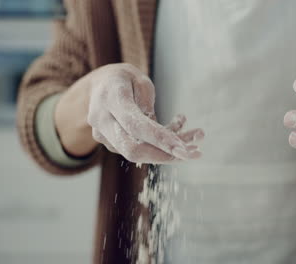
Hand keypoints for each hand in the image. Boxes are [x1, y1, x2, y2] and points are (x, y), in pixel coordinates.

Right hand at [56, 63, 203, 163]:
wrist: (99, 85)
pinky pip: (138, 149)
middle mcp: (102, 120)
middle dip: (165, 156)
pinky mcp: (111, 144)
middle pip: (132, 149)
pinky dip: (160, 146)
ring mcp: (104, 135)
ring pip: (138, 153)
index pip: (136, 125)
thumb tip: (159, 134)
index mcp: (111, 98)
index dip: (160, 140)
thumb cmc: (124, 79)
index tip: (184, 151)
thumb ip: (148, 104)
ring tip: (196, 136)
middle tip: (194, 153)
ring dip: (168, 151)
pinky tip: (179, 132)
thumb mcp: (139, 80)